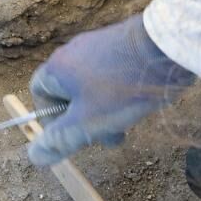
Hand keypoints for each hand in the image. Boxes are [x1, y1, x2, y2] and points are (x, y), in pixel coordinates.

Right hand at [27, 14, 196, 166]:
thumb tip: (34, 156)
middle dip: (82, 120)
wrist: (166, 49)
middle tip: (104, 138)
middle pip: (67, 93)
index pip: (38, 94)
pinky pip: (110, 75)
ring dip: (102, 111)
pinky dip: (117, 94)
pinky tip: (136, 104)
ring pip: (90, 87)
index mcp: (58, 67)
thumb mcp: (88, 123)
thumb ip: (60, 140)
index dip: (49, 119)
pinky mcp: (121, 44)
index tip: (70, 135)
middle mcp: (73, 52)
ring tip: (124, 125)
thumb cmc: (123, 88)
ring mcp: (97, 45)